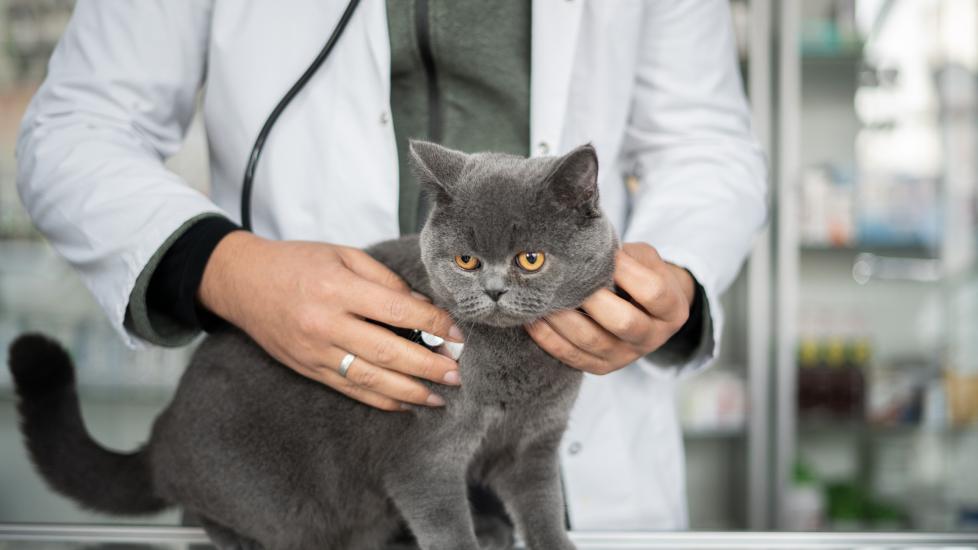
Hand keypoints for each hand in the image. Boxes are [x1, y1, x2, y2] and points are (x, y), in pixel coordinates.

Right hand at [198, 232, 463, 410]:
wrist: (242, 283)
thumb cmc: (297, 263)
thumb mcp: (343, 255)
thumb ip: (385, 281)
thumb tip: (424, 309)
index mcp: (337, 288)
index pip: (395, 310)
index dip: (432, 324)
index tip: (458, 334)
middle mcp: (326, 324)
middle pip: (387, 351)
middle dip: (428, 365)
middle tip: (458, 373)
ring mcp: (316, 352)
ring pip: (371, 379)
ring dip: (410, 391)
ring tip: (440, 396)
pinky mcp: (309, 370)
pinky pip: (351, 390)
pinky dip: (381, 400)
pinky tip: (406, 404)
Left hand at [526, 242, 694, 374]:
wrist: (642, 310)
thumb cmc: (641, 276)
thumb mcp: (646, 260)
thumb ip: (627, 255)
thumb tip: (590, 246)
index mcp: (672, 310)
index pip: (653, 292)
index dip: (628, 272)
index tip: (607, 253)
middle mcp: (652, 338)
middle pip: (623, 322)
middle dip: (592, 298)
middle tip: (568, 277)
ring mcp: (626, 357)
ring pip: (592, 342)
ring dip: (563, 318)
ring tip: (541, 297)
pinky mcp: (601, 367)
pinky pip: (572, 357)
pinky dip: (549, 338)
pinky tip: (533, 319)